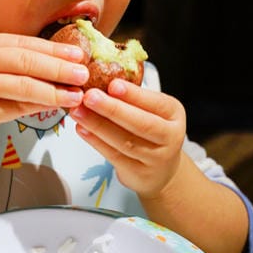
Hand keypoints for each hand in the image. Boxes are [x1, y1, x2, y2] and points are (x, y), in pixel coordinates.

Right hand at [0, 33, 88, 153]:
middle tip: (83, 73)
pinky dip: (38, 107)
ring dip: (54, 90)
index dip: (53, 48)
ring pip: (22, 84)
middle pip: (24, 59)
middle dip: (58, 67)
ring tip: (76, 95)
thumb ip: (16, 68)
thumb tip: (61, 68)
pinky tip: (56, 108)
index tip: (78, 54)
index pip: (22, 42)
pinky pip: (14, 107)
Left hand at [69, 79, 186, 197]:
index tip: (112, 84)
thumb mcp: (152, 111)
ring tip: (78, 111)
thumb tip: (100, 78)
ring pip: (125, 141)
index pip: (155, 103)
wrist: (162, 170)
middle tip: (89, 96)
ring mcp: (156, 158)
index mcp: (174, 113)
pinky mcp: (139, 174)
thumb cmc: (152, 131)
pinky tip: (82, 129)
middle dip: (112, 109)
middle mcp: (170, 136)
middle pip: (141, 124)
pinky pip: (114, 156)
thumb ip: (133, 98)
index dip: (133, 94)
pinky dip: (96, 141)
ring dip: (98, 125)